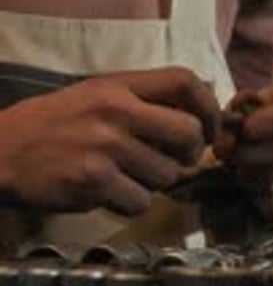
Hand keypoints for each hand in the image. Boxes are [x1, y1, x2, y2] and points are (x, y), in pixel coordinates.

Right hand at [0, 67, 219, 214]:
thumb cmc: (49, 127)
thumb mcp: (93, 97)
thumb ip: (139, 102)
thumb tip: (193, 120)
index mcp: (118, 86)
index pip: (185, 81)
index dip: (209, 108)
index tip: (208, 129)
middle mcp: (116, 112)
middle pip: (189, 134)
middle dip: (188, 156)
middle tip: (171, 162)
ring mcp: (106, 147)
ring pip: (168, 176)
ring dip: (154, 184)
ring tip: (124, 177)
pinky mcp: (95, 182)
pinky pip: (142, 202)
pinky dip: (130, 204)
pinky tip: (107, 194)